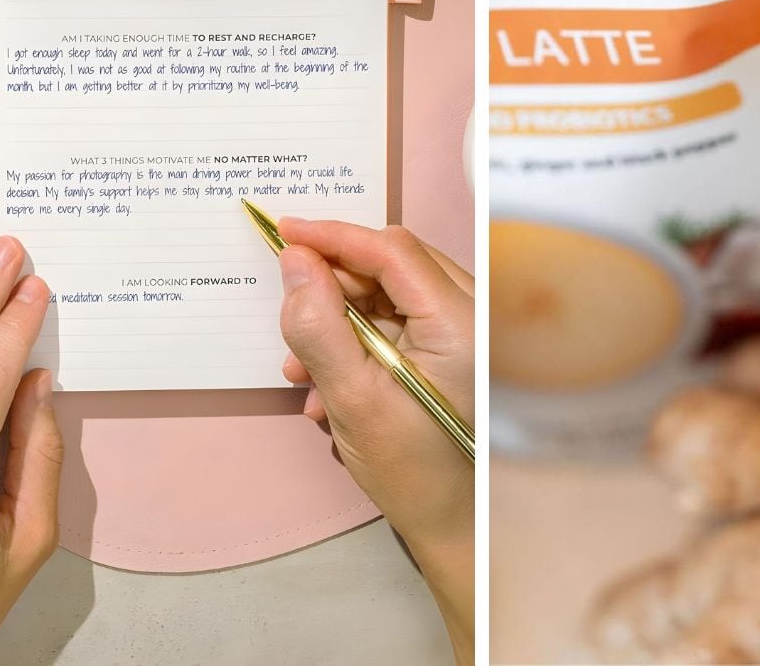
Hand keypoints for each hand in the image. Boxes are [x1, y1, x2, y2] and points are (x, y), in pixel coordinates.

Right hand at [276, 219, 475, 663]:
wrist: (460, 529)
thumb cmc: (416, 472)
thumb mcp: (352, 399)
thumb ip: (320, 328)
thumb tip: (296, 263)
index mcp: (463, 321)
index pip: (390, 250)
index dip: (332, 236)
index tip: (283, 231)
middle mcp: (476, 315)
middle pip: (390, 267)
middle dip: (332, 288)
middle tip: (289, 316)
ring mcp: (469, 334)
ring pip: (390, 297)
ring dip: (340, 324)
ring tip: (302, 373)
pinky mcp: (456, 352)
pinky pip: (400, 325)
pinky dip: (359, 344)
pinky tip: (328, 389)